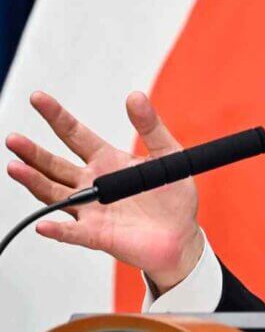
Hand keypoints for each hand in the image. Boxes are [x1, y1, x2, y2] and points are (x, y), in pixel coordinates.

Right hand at [5, 91, 202, 294]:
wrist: (181, 235)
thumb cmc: (173, 197)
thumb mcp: (167, 155)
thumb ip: (151, 127)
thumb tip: (136, 97)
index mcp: (107, 161)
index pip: (76, 135)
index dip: (57, 117)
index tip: (38, 98)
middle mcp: (93, 184)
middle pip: (55, 165)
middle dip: (33, 152)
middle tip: (14, 139)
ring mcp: (91, 210)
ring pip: (54, 195)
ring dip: (34, 182)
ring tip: (15, 168)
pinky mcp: (96, 234)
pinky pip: (72, 232)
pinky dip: (57, 229)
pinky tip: (44, 223)